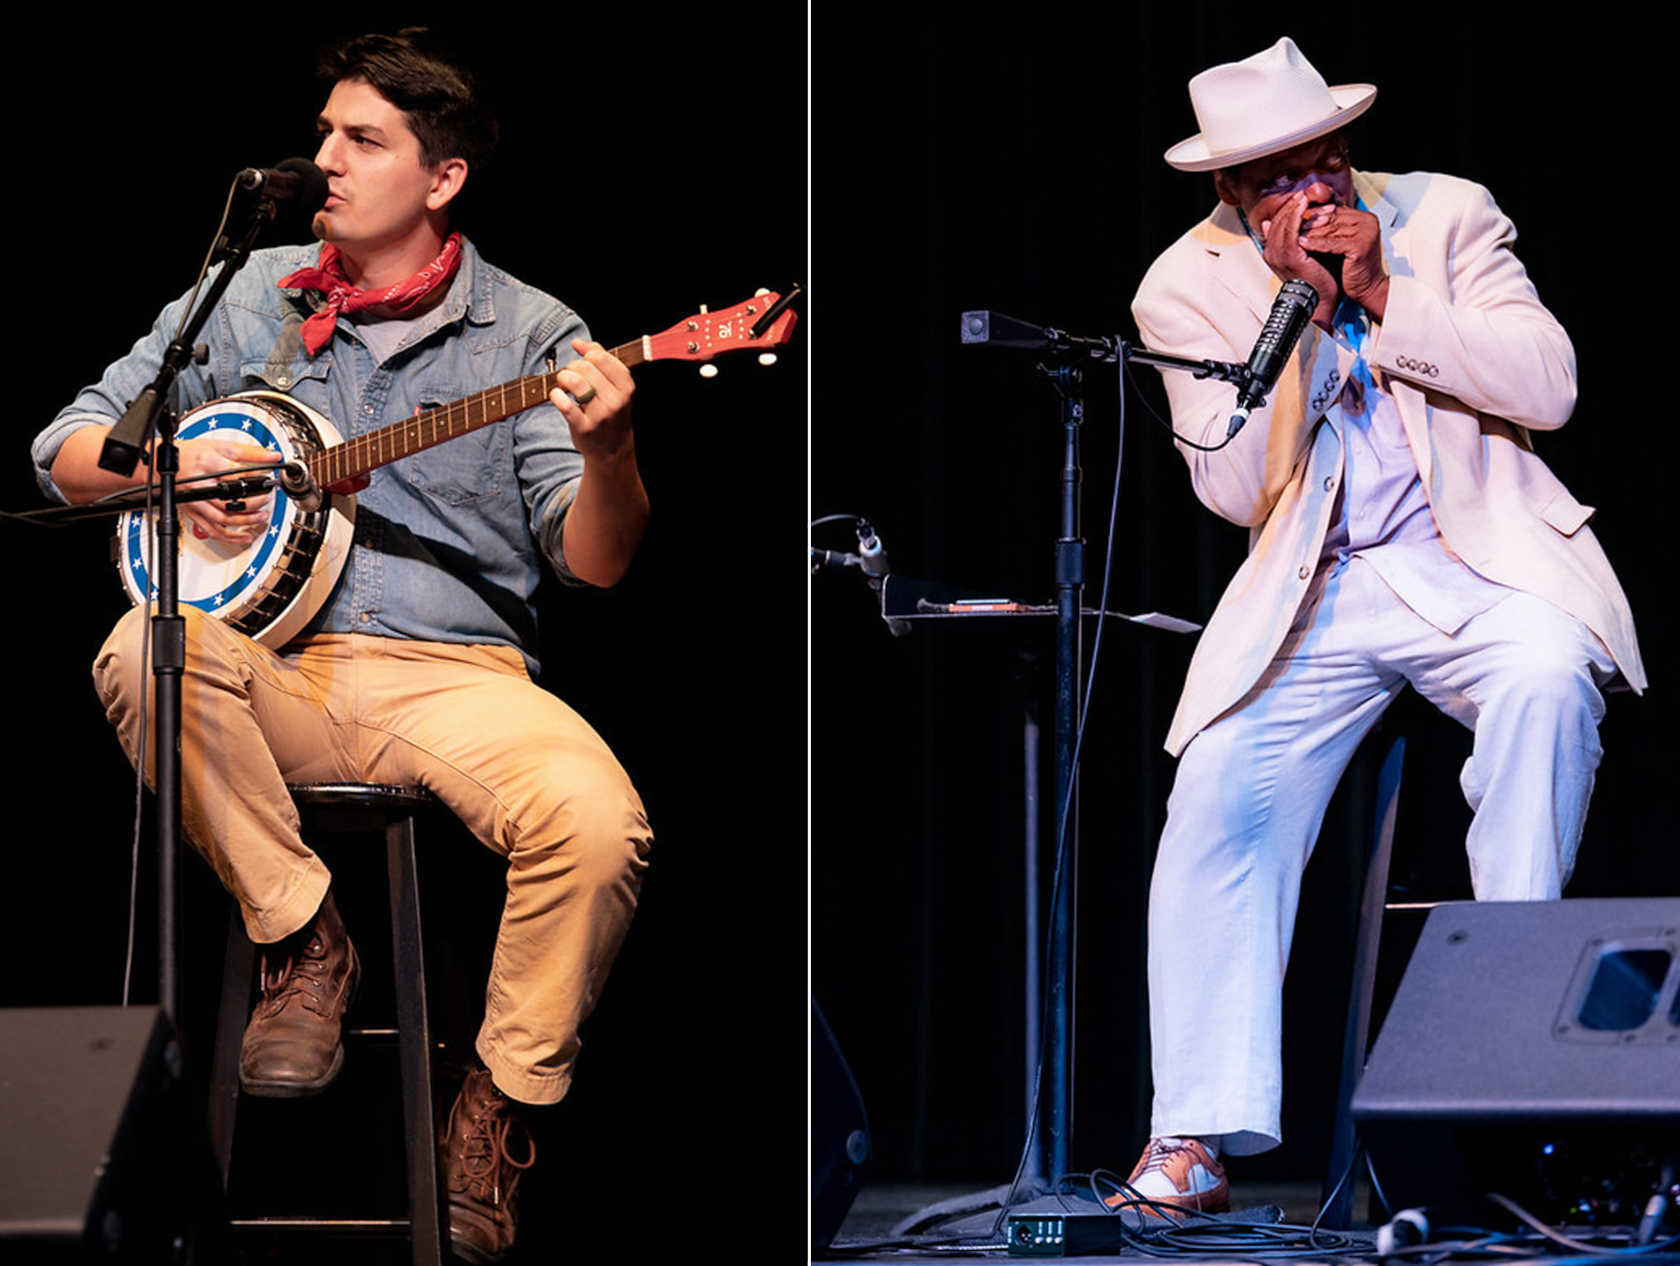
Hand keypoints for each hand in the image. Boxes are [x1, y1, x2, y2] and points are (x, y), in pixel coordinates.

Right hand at [175, 435, 281, 543]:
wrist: (159, 465)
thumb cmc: (188, 454)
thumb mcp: (219, 445)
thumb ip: (248, 452)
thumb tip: (273, 456)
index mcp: (208, 464)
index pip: (238, 474)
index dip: (257, 478)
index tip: (268, 479)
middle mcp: (201, 485)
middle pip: (231, 500)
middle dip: (254, 502)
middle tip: (266, 498)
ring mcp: (196, 501)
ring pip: (224, 518)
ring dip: (246, 520)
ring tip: (262, 516)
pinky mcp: (193, 513)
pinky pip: (212, 530)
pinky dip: (230, 537)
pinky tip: (244, 537)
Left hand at [549, 339, 635, 465]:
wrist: (612, 450)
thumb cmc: (611, 413)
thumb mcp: (616, 387)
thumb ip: (601, 361)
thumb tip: (578, 343)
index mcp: (626, 388)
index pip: (602, 358)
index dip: (588, 353)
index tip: (583, 359)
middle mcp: (616, 401)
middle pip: (585, 368)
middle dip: (573, 367)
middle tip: (571, 374)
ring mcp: (600, 415)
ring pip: (575, 382)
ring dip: (564, 378)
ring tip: (564, 383)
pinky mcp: (584, 428)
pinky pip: (564, 405)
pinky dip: (556, 396)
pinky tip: (556, 395)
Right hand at [1258, 192, 1338, 327]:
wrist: (1320, 299)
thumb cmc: (1316, 280)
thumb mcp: (1306, 254)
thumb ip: (1300, 239)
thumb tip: (1302, 226)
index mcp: (1273, 254)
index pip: (1276, 225)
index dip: (1287, 210)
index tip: (1301, 199)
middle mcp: (1271, 254)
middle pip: (1277, 221)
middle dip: (1290, 206)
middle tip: (1304, 193)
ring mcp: (1278, 255)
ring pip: (1282, 223)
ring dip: (1295, 208)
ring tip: (1305, 196)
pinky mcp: (1289, 256)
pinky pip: (1290, 230)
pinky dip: (1297, 216)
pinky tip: (1306, 206)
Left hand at [1298, 203, 1389, 319]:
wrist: (1367, 288)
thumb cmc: (1351, 267)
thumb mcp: (1339, 242)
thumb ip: (1329, 229)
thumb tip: (1303, 215)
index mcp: (1364, 217)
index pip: (1334, 210)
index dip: (1313, 214)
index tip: (1294, 218)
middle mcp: (1367, 221)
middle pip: (1332, 218)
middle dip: (1309, 222)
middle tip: (1289, 225)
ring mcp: (1365, 232)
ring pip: (1330, 230)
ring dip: (1309, 232)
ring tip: (1292, 235)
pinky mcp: (1359, 245)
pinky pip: (1332, 243)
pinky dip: (1315, 244)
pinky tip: (1301, 244)